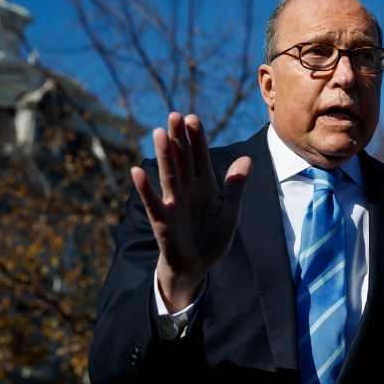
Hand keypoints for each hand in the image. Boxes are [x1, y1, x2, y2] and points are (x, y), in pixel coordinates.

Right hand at [131, 112, 251, 310]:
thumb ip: (236, 187)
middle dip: (178, 139)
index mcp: (206, 186)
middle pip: (182, 160)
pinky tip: (137, 171)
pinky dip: (145, 188)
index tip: (192, 118)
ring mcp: (173, 204)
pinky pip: (153, 202)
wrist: (197, 267)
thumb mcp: (230, 213)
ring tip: (158, 133)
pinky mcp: (163, 221)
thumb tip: (246, 158)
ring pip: (169, 175)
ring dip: (164, 155)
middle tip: (173, 115)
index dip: (196, 139)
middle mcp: (187, 190)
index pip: (200, 157)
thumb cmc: (212, 239)